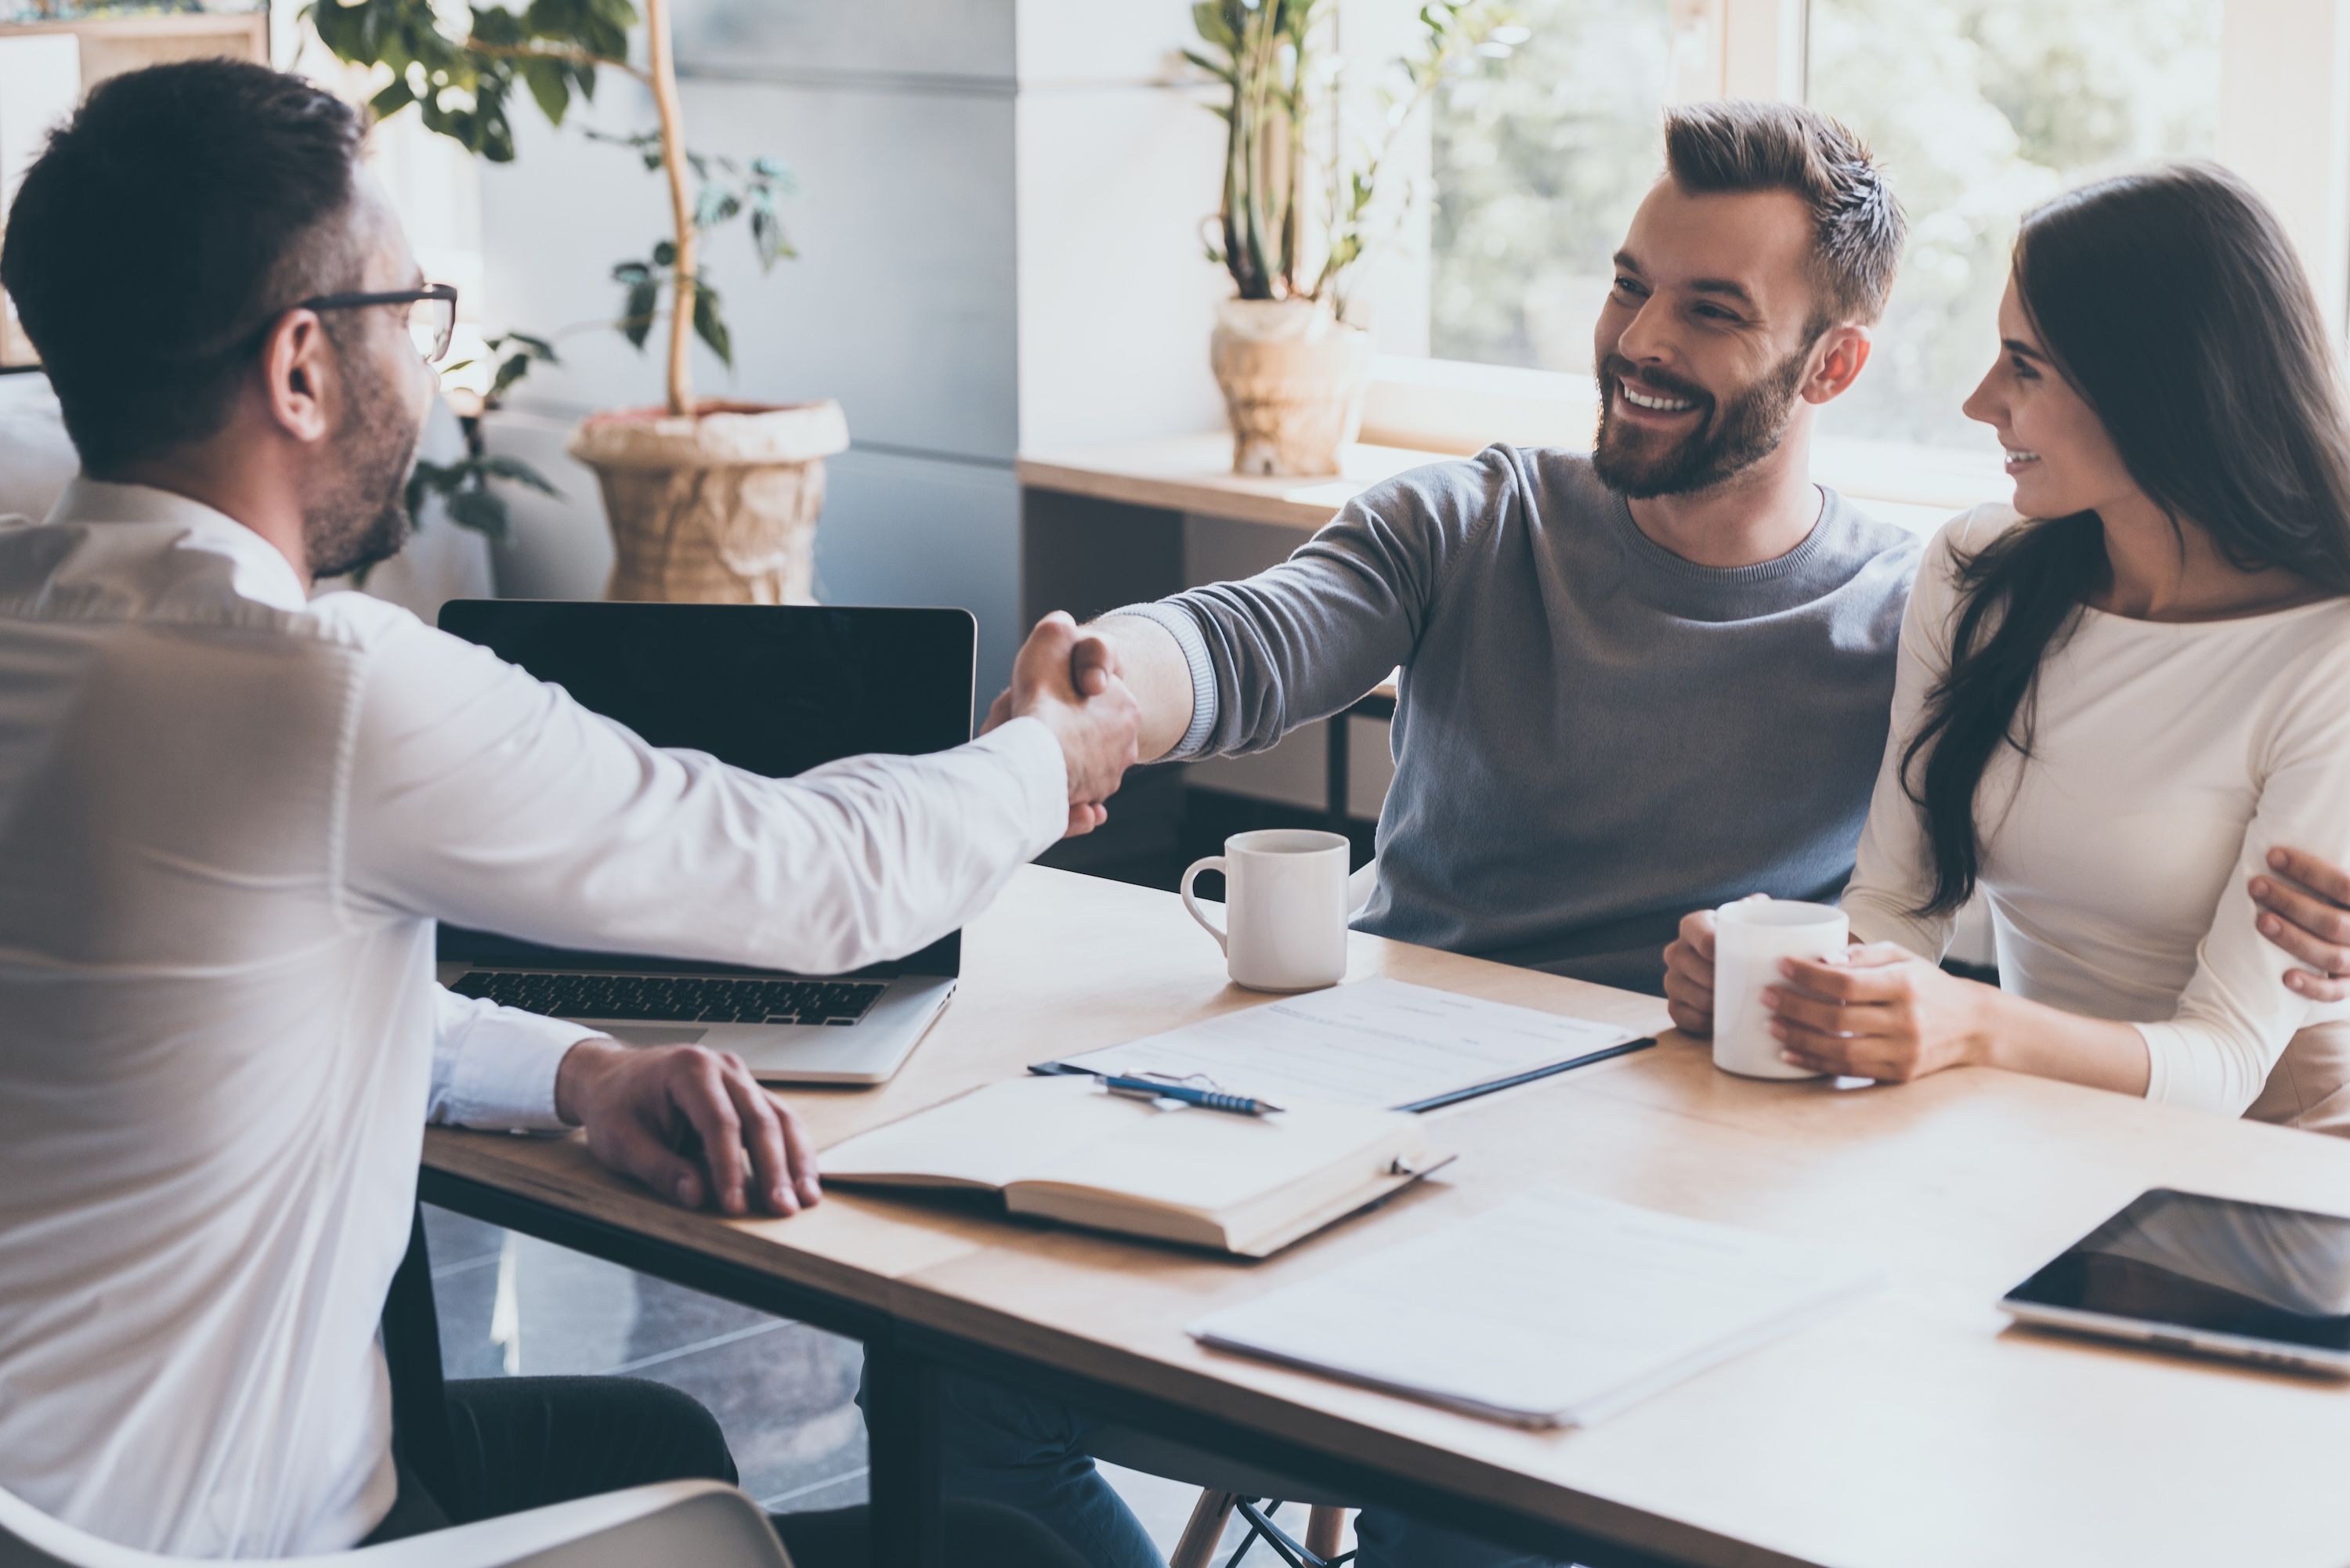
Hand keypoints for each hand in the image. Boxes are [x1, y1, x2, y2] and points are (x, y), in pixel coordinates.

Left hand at [555, 1038, 819, 1216]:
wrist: (612, 1076)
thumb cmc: (615, 1105)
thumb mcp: (621, 1142)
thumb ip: (659, 1169)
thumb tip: (697, 1196)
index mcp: (688, 1070)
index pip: (720, 1123)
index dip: (731, 1168)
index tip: (736, 1205)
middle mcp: (722, 1067)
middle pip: (760, 1119)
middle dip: (775, 1168)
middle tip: (783, 1208)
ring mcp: (740, 1077)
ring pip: (780, 1118)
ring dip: (796, 1160)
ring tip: (806, 1198)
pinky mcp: (748, 1093)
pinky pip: (779, 1120)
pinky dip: (793, 1151)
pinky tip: (803, 1179)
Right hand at [993, 612, 1138, 837]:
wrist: (1028, 765)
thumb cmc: (1040, 706)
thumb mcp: (1051, 639)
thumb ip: (1060, 630)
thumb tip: (1063, 628)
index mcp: (1125, 707)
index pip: (1095, 693)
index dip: (1065, 690)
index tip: (1046, 694)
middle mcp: (1126, 744)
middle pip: (1087, 732)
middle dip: (1065, 730)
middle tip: (1036, 727)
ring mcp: (1109, 776)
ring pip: (1082, 766)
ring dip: (1064, 764)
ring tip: (1037, 758)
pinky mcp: (1089, 801)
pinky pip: (1078, 799)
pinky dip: (1068, 800)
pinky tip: (1053, 790)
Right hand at [1660, 894, 1763, 1036]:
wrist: (1738, 969)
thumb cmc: (1748, 943)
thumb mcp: (1754, 922)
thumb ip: (1757, 910)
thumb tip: (1760, 902)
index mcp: (1693, 925)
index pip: (1699, 935)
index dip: (1716, 948)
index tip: (1740, 960)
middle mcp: (1676, 951)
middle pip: (1693, 967)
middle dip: (1718, 981)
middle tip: (1746, 989)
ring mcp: (1672, 980)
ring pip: (1688, 993)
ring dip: (1713, 1003)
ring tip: (1738, 1007)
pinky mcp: (1673, 1005)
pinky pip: (1681, 1016)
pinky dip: (1701, 1021)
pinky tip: (1720, 1021)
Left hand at [1764, 943, 1990, 1081]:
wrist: (1973, 1024)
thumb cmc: (1928, 984)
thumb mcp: (1903, 957)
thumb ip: (1862, 955)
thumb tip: (1822, 959)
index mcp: (1905, 985)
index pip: (1846, 983)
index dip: (1808, 976)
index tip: (1780, 965)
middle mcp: (1905, 1021)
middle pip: (1837, 1018)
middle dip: (1793, 1007)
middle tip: (1765, 996)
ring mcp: (1903, 1052)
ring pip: (1839, 1050)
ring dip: (1798, 1039)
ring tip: (1771, 1025)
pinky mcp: (1899, 1074)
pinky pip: (1849, 1070)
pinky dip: (1815, 1063)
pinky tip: (1789, 1054)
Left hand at [2250, 847, 2349, 1001]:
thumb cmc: (2343, 902)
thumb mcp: (2342, 888)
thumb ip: (2336, 861)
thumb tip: (2310, 817)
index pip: (2345, 885)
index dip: (2308, 870)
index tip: (2272, 855)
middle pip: (2333, 921)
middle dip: (2292, 903)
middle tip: (2255, 886)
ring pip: (2332, 955)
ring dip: (2294, 939)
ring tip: (2261, 921)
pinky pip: (2337, 992)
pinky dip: (2313, 987)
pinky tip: (2286, 977)